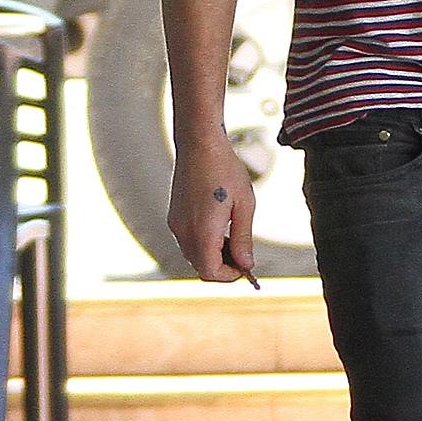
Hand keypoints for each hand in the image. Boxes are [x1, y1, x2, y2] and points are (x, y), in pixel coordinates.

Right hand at [168, 134, 257, 283]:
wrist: (200, 144)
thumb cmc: (225, 170)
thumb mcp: (244, 205)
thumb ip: (244, 239)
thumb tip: (247, 265)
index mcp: (203, 231)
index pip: (210, 272)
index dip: (229, 275)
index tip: (245, 267)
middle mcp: (184, 231)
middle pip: (201, 267)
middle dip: (223, 266)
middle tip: (243, 253)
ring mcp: (176, 224)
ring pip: (194, 256)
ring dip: (214, 255)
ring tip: (234, 235)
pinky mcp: (174, 217)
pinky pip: (189, 242)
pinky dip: (204, 244)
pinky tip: (220, 226)